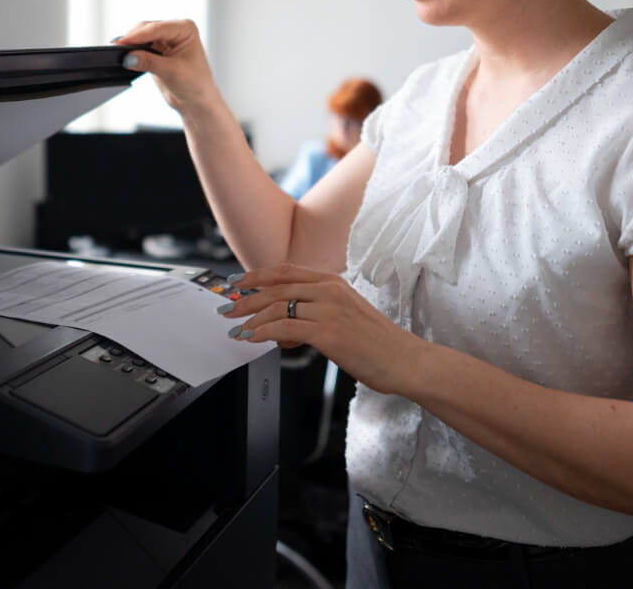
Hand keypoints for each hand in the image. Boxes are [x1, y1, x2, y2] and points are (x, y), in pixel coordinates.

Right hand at [113, 19, 221, 113]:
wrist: (197, 102)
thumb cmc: (196, 84)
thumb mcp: (171, 72)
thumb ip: (149, 62)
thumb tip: (128, 57)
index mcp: (185, 29)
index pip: (157, 28)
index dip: (137, 35)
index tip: (121, 43)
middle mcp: (176, 31)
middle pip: (147, 29)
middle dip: (132, 38)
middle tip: (116, 48)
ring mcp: (166, 40)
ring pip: (142, 37)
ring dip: (131, 44)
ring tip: (119, 53)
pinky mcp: (158, 51)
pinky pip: (141, 47)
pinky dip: (133, 51)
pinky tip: (126, 57)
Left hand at [220, 263, 425, 395]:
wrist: (405, 360)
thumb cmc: (378, 344)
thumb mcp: (345, 317)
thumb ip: (315, 316)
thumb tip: (284, 330)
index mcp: (333, 283)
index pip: (285, 271)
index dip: (256, 276)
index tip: (236, 283)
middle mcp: (329, 290)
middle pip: (275, 288)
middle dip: (245, 299)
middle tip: (227, 309)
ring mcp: (329, 310)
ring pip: (277, 307)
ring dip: (250, 319)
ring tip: (237, 329)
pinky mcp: (328, 333)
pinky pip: (285, 327)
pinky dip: (263, 333)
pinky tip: (253, 339)